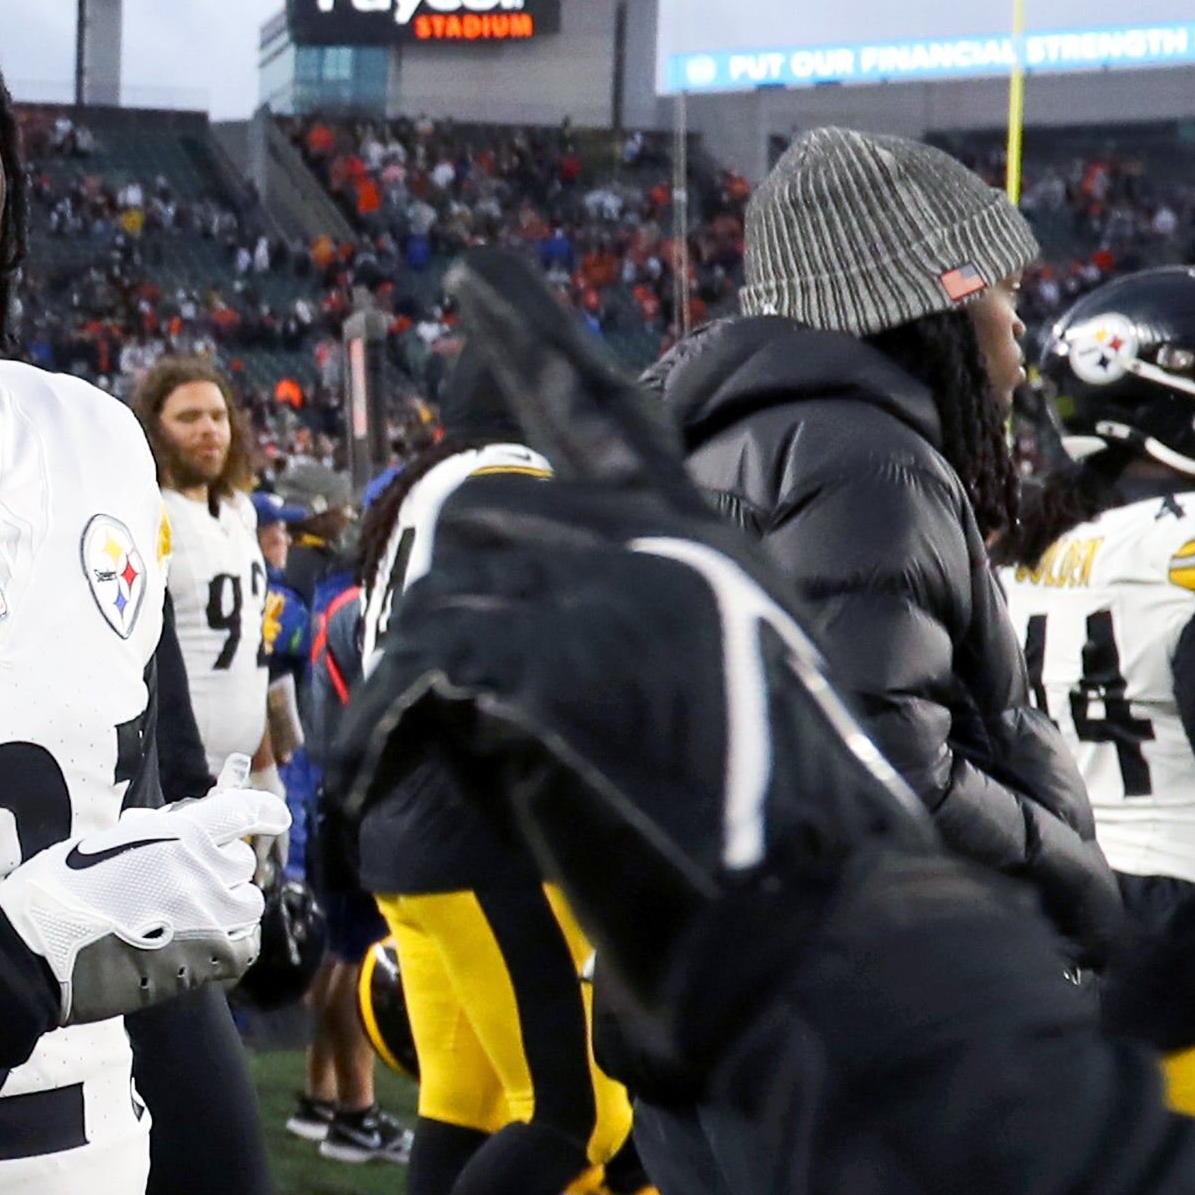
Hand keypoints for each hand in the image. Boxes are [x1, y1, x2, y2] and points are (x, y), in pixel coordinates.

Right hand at [0, 786, 289, 1021]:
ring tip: (199, 911)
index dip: (264, 810)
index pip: (242, 811)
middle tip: (191, 876)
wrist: (38, 952)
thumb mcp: (100, 840)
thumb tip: (175, 826)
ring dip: (231, 901)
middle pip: (241, 861)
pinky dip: (237, 941)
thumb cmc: (54, 893)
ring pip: (248, 903)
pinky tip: (216, 941)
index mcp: (176, 834)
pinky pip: (245, 947)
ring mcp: (206, 919)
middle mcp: (201, 872)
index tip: (275, 816)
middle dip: (222, 863)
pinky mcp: (202, 962)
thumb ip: (148, 833)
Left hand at [330, 252, 927, 1067]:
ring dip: (427, 706)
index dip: (530, 334)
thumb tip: (481, 596)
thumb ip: (617, 616)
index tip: (469, 272)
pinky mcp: (544, 661)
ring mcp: (605, 592)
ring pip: (430, 610)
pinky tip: (377, 813)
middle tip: (498, 739)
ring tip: (509, 789)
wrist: (819, 922)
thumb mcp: (704, 682)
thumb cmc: (763, 842)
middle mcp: (659, 541)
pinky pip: (405, 692)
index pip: (600, 406)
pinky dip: (376, 759)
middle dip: (454, 634)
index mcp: (704, 540)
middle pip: (473, 529)